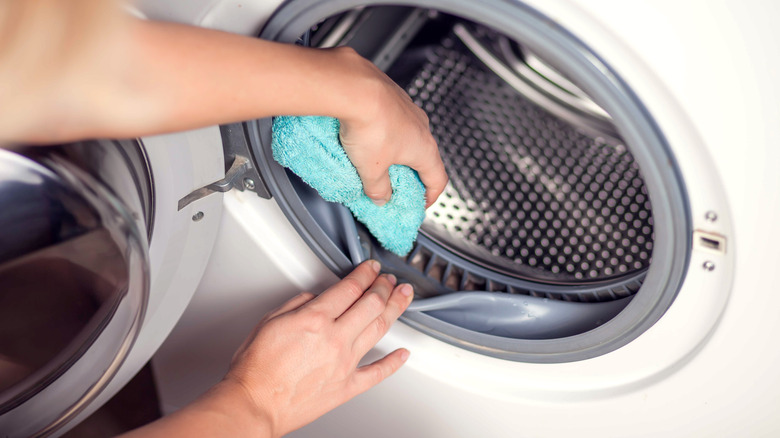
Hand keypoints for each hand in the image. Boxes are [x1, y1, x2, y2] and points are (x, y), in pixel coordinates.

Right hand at [224, 260, 413, 437]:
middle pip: (371, 304)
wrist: (254, 404)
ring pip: (379, 329)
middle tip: (390, 279)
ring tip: (403, 297)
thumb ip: (298, 304)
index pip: (350, 287)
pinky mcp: (347, 386)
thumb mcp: (270, 321)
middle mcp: (335, 338)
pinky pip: (378, 372)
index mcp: (315, 319)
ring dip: (395, 308)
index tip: (371, 268)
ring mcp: (345, 363)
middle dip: (384, 286)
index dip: (365, 273)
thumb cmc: (256, 368)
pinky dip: (394, 362)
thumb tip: (316, 297)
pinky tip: (403, 353)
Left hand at [334, 48, 447, 206]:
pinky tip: (365, 134)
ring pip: (406, 135)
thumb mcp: (371, 170)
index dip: (431, 195)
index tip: (421, 202)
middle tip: (395, 184)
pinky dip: (383, 130)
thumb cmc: (371, 126)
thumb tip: (381, 198)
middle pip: (423, 156)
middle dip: (410, 172)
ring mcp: (407, 108)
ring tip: (374, 158)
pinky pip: (391, 118)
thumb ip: (378, 189)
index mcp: (425, 149)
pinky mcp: (391, 95)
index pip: (438, 179)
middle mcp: (421, 127)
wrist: (356, 89)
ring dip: (395, 149)